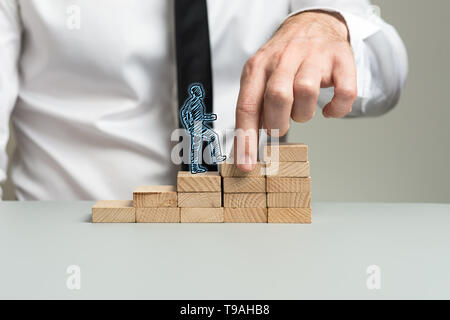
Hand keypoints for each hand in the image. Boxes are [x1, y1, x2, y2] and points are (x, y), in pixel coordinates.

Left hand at [235, 10, 356, 170]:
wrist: (312, 24)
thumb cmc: (283, 60)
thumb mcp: (259, 76)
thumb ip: (253, 107)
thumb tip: (245, 148)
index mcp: (258, 66)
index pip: (247, 106)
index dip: (246, 140)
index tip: (247, 166)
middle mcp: (284, 58)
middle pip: (278, 98)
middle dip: (278, 123)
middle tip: (281, 125)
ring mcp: (314, 57)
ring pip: (307, 93)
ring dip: (304, 114)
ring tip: (301, 110)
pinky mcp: (340, 60)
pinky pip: (344, 92)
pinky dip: (338, 109)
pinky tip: (330, 111)